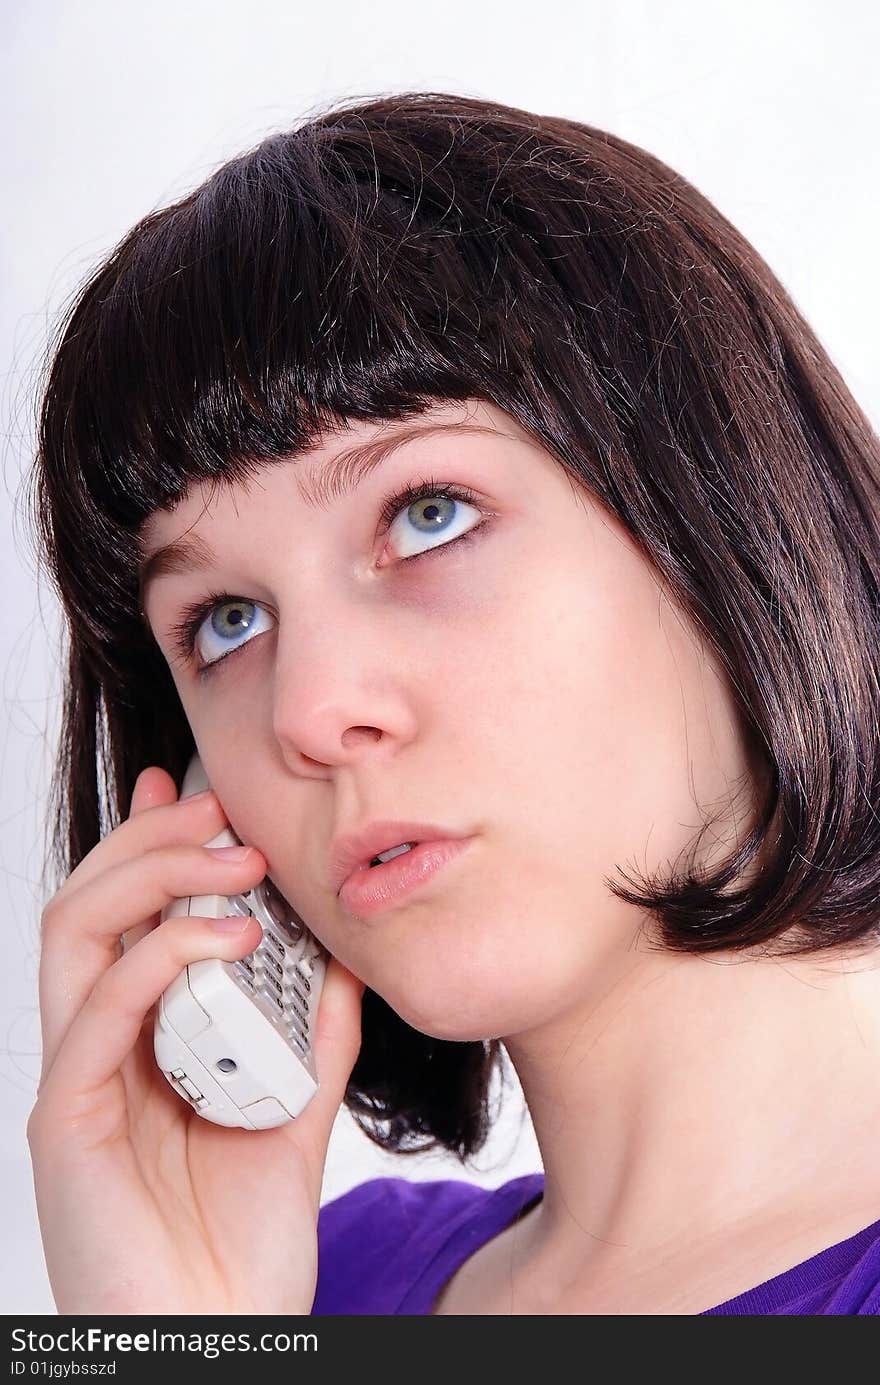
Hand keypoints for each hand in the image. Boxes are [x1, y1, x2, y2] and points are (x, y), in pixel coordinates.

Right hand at [27, 766, 363, 1314]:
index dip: (148, 842)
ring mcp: (75, 1079)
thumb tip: (343, 948)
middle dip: (153, 840)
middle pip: (89, 902)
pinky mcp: (66, 1122)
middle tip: (224, 813)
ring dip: (152, 876)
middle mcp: (95, 1045)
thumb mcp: (296, 1109)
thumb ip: (313, 1031)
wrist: (223, 1340)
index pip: (124, 914)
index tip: (198, 790)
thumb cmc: (244, 1238)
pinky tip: (228, 939)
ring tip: (235, 861)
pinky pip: (94, 1013)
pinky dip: (157, 956)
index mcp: (138, 1037)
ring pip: (73, 931)